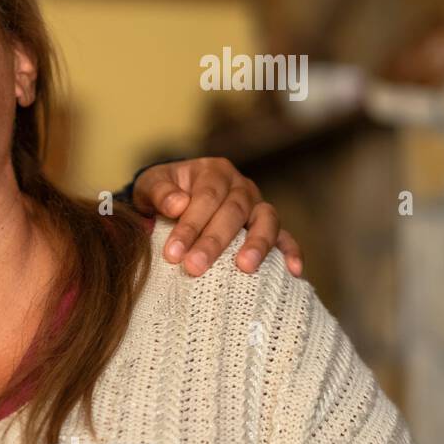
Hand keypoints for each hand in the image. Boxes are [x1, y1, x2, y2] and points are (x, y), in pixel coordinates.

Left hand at [131, 157, 302, 277]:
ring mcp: (258, 206)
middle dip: (214, 241)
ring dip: (257, 244)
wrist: (174, 198)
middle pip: (234, 211)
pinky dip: (291, 252)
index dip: (190, 225)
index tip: (172, 253)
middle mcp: (241, 186)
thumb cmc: (162, 194)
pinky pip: (286, 237)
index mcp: (213, 172)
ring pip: (267, 220)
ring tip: (244, 267)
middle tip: (194, 267)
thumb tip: (178, 204)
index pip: (206, 197)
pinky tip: (293, 272)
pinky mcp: (268, 227)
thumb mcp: (150, 186)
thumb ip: (159, 192)